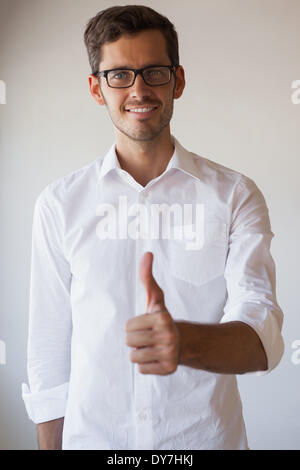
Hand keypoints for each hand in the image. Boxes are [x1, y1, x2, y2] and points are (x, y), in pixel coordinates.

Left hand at [125, 251, 180, 374]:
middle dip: (136, 339)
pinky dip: (146, 365)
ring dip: (140, 353)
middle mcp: (168, 336)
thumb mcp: (155, 298)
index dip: (134, 325)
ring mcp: (170, 354)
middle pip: (129, 342)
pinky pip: (141, 370)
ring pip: (134, 357)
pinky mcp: (169, 370)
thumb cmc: (162, 319)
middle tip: (149, 336)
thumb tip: (147, 253)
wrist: (184, 342)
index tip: (148, 324)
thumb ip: (147, 277)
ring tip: (152, 346)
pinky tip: (156, 357)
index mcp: (162, 318)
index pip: (128, 327)